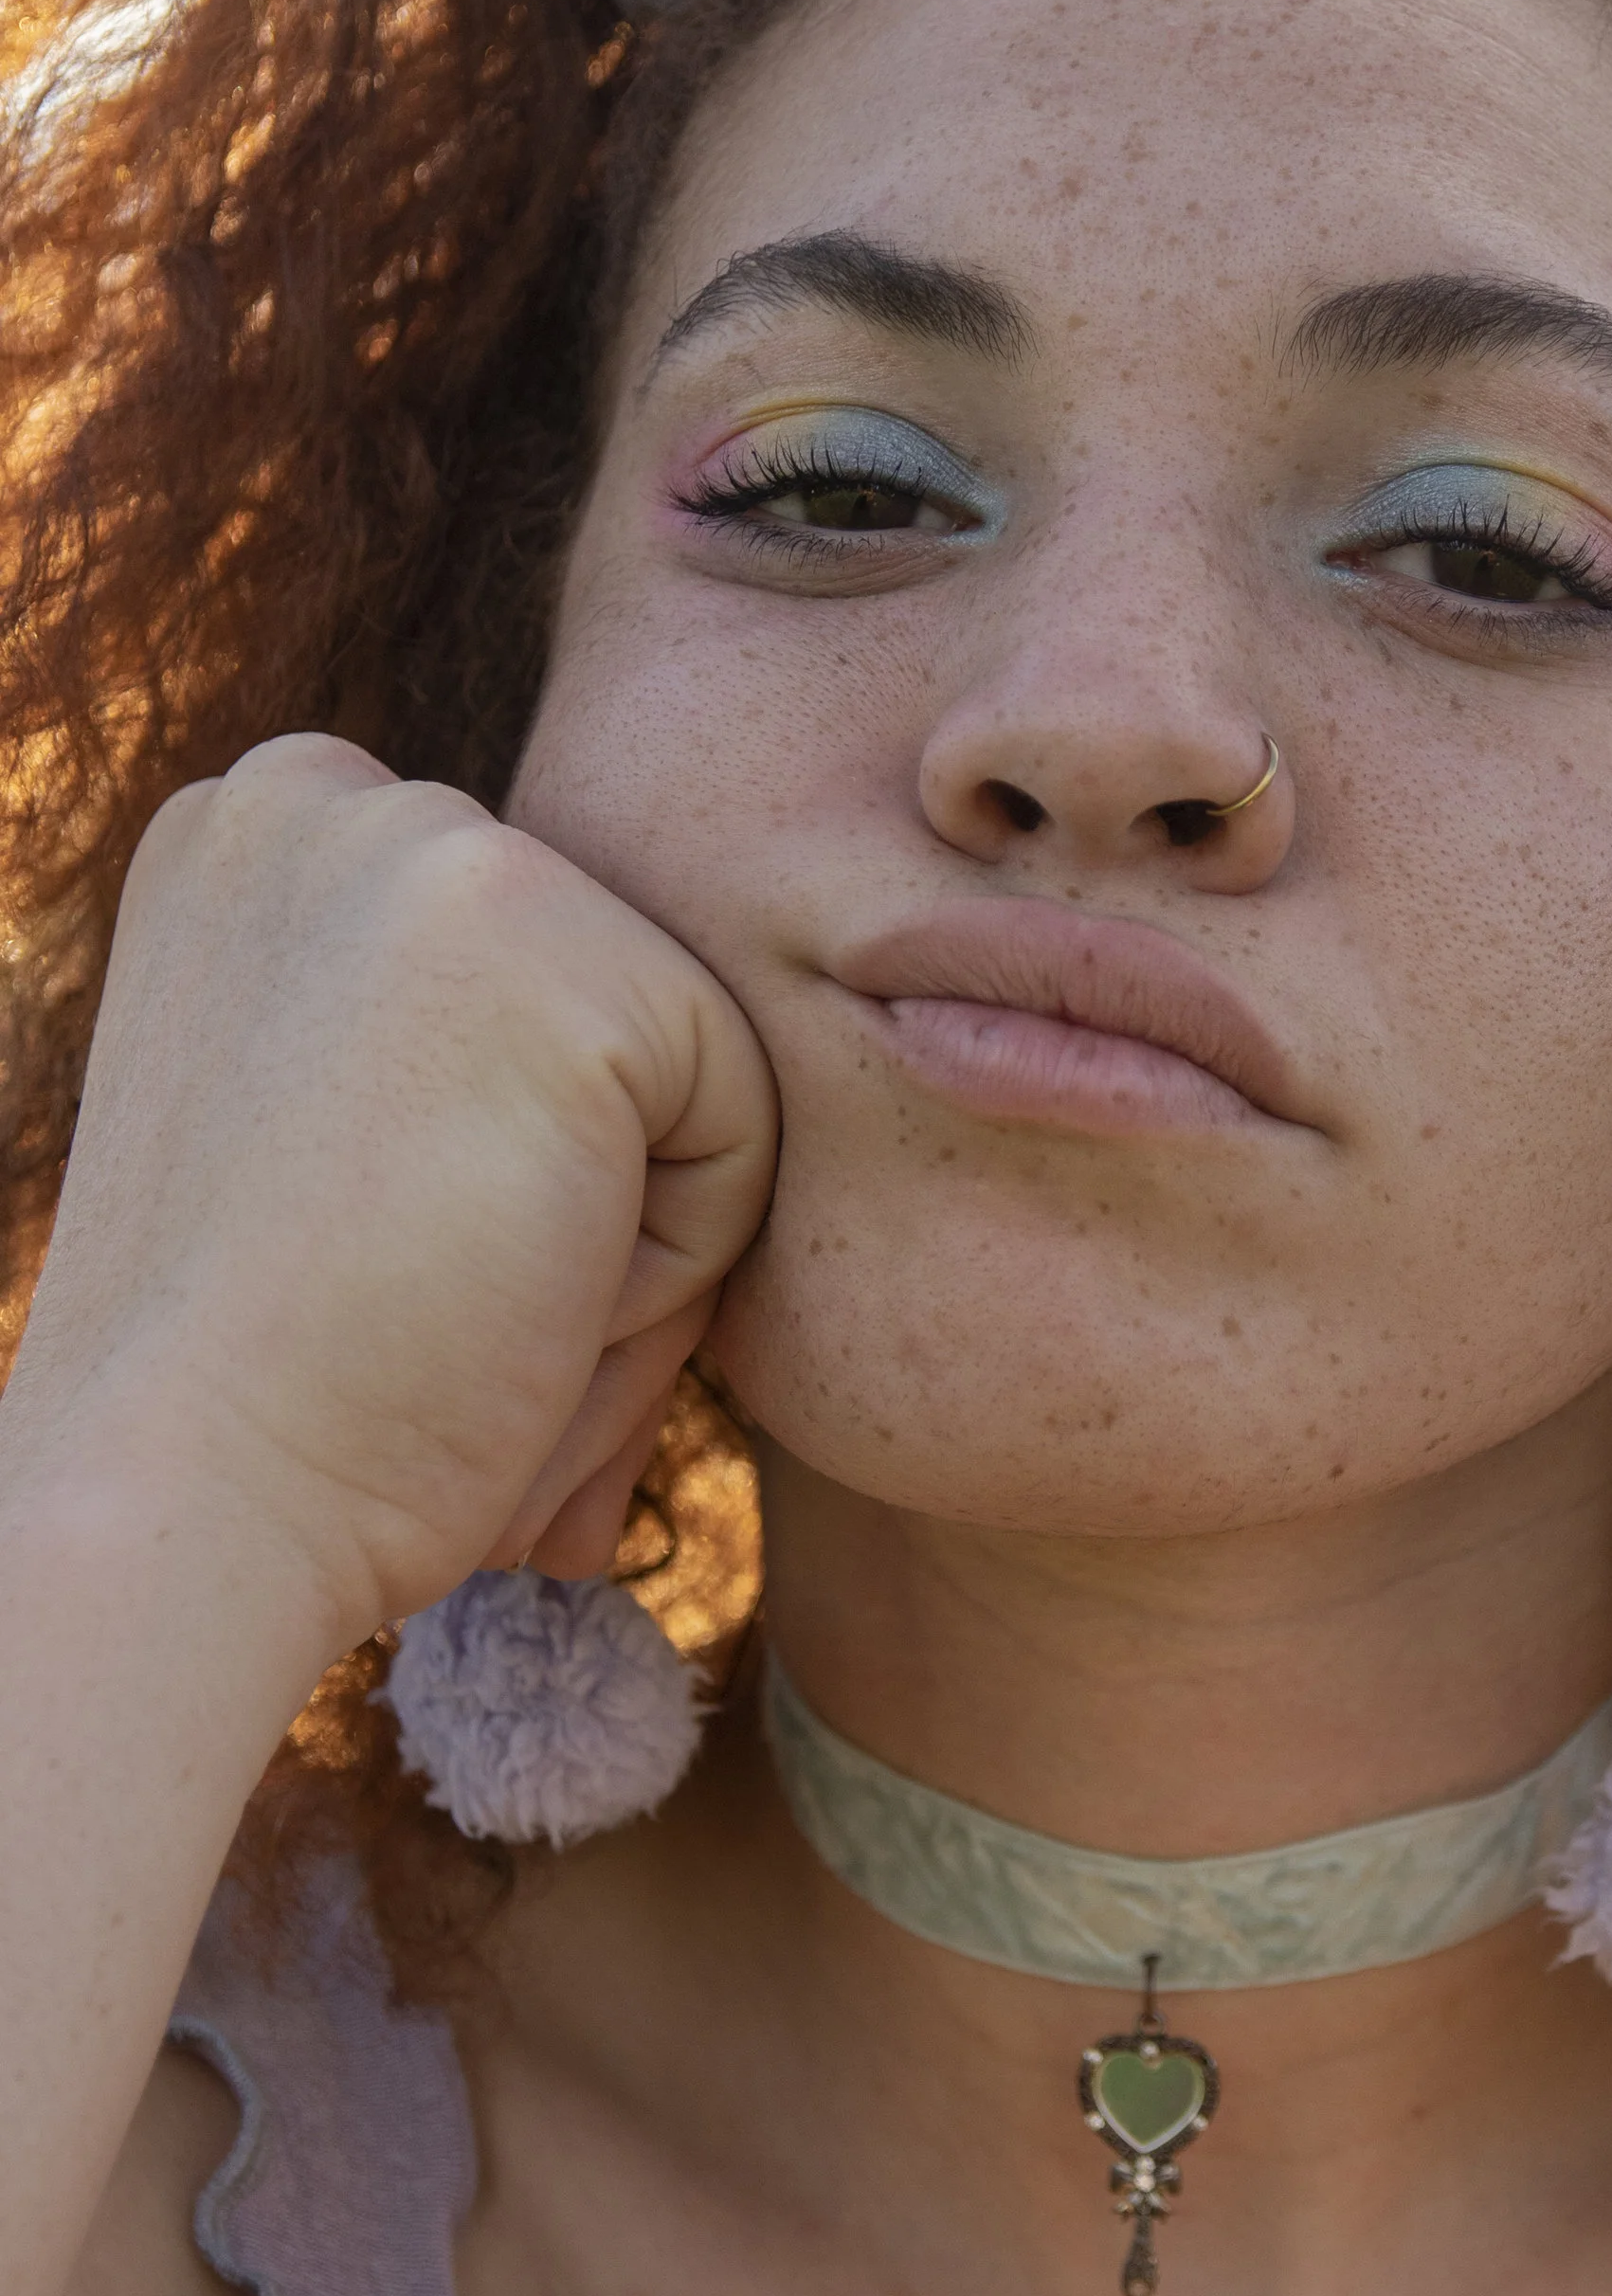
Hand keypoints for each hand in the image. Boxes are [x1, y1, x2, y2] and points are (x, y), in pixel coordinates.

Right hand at [2, 737, 779, 1653]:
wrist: (182, 1498)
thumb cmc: (256, 1383)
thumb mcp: (310, 1128)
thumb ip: (433, 1033)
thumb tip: (613, 1055)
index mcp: (247, 834)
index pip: (512, 978)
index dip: (480, 1163)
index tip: (359, 1269)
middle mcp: (325, 797)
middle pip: (603, 1010)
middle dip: (565, 1203)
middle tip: (420, 1327)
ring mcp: (441, 854)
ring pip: (683, 1073)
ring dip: (621, 1247)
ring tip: (466, 1326)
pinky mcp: (566, 958)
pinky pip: (745, 1131)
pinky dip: (669, 1270)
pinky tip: (516, 1309)